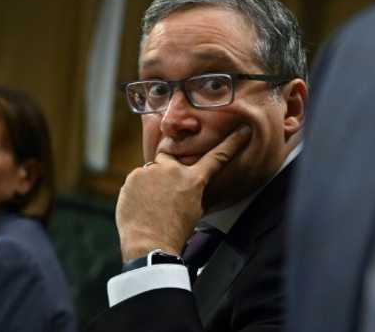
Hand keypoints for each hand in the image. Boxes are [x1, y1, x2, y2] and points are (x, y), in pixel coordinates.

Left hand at [116, 125, 250, 260]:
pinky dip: (138, 190)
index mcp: (193, 180)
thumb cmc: (175, 233)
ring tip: (150, 205)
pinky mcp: (132, 178)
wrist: (149, 244)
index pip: (216, 157)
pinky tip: (140, 206)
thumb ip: (195, 192)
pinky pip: (136, 180)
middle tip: (163, 189)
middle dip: (168, 167)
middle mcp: (173, 170)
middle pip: (170, 155)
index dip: (231, 143)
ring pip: (151, 171)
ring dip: (151, 183)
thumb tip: (195, 187)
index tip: (242, 130)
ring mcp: (150, 171)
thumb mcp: (195, 211)